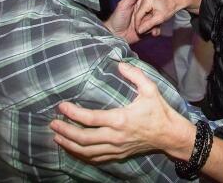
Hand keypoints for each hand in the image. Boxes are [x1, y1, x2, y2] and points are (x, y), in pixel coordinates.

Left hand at [50, 62, 194, 161]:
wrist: (169, 134)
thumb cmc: (159, 111)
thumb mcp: (150, 89)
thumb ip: (135, 75)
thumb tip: (120, 63)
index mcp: (121, 119)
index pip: (91, 118)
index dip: (73, 113)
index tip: (61, 106)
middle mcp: (115, 136)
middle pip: (83, 138)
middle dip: (65, 131)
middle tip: (53, 123)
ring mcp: (116, 148)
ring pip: (86, 151)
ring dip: (69, 144)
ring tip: (57, 136)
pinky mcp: (118, 154)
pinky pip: (95, 158)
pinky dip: (81, 154)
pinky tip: (73, 148)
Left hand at [103, 0, 157, 44]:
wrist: (115, 35)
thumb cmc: (117, 19)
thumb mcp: (124, 5)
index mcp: (138, 4)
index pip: (150, 1)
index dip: (155, 2)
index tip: (160, 2)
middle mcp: (143, 12)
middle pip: (155, 11)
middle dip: (157, 14)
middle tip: (157, 17)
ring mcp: (145, 21)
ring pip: (156, 20)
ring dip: (157, 23)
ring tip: (155, 26)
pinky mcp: (146, 30)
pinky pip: (154, 29)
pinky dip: (155, 30)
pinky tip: (154, 32)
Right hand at [134, 0, 187, 34]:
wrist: (177, 0)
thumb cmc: (170, 8)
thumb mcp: (159, 18)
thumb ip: (148, 25)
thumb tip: (139, 31)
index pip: (138, 15)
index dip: (138, 25)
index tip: (139, 31)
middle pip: (138, 12)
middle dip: (141, 21)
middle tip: (145, 29)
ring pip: (140, 9)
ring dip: (143, 17)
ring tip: (149, 24)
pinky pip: (143, 4)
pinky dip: (145, 12)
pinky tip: (149, 17)